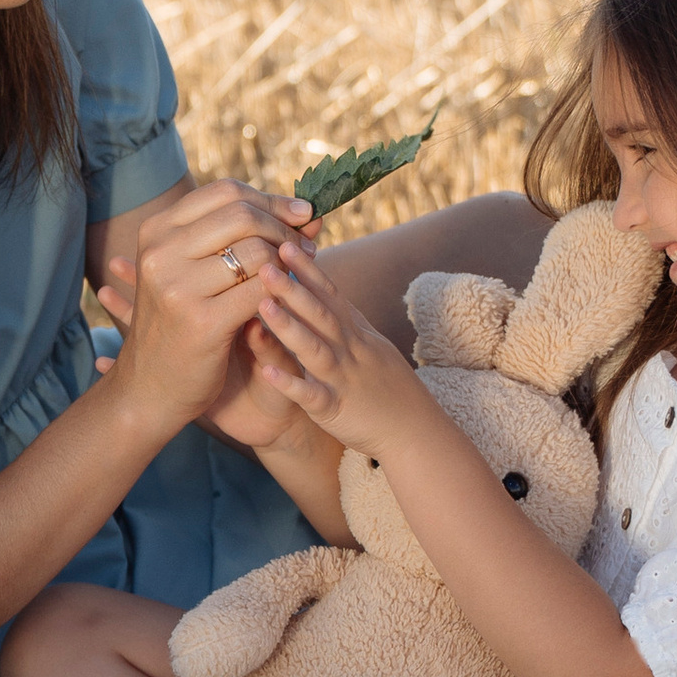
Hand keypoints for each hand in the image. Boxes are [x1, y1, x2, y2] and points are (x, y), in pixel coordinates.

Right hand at [100, 181, 315, 433]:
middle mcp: (160, 252)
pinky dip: (281, 292)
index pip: (225, 192)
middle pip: (242, 214)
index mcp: (156, 231)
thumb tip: (308, 213)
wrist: (149, 388)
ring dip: (287, 261)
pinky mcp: (200, 322)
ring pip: (256, 251)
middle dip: (284, 227)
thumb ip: (240, 237)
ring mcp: (177, 287)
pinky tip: (286, 299)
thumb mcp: (194, 270)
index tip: (300, 213)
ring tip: (298, 273)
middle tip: (306, 244)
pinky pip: (260, 291)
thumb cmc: (179, 324)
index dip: (270, 200)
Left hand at [251, 244, 429, 455]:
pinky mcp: (336, 410)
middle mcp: (350, 351)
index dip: (308, 269)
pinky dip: (290, 385)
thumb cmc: (387, 388)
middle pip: (320, 314)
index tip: (285, 243)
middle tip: (265, 262)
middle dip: (292, 288)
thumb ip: (344, 318)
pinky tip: (267, 373)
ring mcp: (343, 379)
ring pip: (314, 349)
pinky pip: (312, 396)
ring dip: (288, 326)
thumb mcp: (369, 345)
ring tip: (262, 304)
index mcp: (355, 334)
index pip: (330, 294)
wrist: (414, 432)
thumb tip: (321, 286)